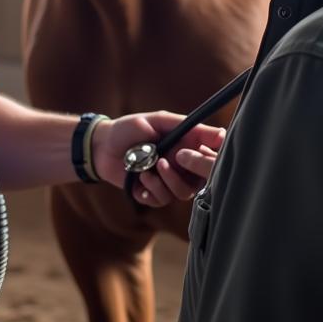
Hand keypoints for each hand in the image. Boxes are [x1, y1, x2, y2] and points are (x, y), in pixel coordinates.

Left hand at [92, 112, 225, 205]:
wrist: (101, 144)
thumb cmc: (130, 128)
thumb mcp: (158, 121)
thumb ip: (186, 127)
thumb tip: (221, 133)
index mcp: (187, 146)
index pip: (212, 157)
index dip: (211, 159)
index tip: (196, 151)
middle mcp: (181, 166)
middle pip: (202, 180)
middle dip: (189, 171)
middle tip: (172, 158)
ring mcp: (167, 181)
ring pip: (182, 193)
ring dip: (168, 180)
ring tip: (152, 165)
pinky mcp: (152, 193)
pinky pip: (162, 200)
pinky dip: (153, 189)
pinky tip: (142, 177)